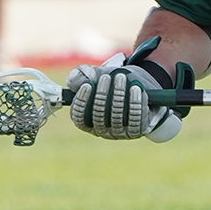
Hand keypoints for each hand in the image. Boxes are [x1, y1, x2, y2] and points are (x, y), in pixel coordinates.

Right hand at [66, 39, 187, 141]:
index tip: (87, 85)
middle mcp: (101, 131)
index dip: (81, 102)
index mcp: (86, 122)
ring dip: (119, 95)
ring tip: (121, 77)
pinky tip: (135, 88)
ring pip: (117, 116)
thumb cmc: (110, 83)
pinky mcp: (137, 130)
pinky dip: (135, 102)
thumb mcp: (93, 76)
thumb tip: (73, 81)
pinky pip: (135, 118)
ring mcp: (119, 133)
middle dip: (102, 95)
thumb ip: (78, 76)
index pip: (79, 117)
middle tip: (107, 77)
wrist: (136, 86)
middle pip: (99, 116)